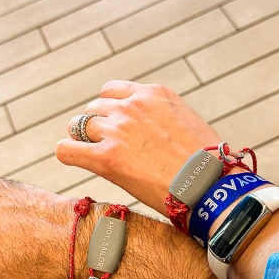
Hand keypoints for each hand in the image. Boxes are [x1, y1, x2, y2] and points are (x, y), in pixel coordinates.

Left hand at [56, 80, 219, 214]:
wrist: (210, 187)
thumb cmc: (205, 164)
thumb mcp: (186, 123)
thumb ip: (160, 117)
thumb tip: (148, 132)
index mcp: (153, 93)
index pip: (112, 91)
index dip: (110, 110)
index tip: (114, 126)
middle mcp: (132, 106)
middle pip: (94, 108)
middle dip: (97, 126)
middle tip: (106, 147)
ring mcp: (118, 130)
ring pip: (79, 126)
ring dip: (84, 139)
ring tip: (92, 155)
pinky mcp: (106, 157)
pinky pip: (67, 150)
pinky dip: (68, 153)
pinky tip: (75, 159)